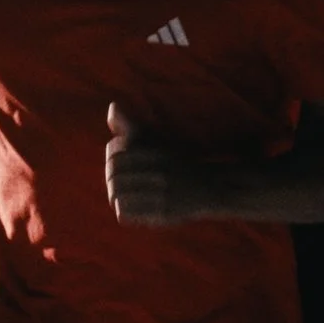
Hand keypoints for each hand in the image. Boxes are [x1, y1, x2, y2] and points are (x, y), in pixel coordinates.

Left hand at [106, 103, 208, 226]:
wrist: (211, 188)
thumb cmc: (176, 162)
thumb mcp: (157, 140)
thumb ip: (132, 126)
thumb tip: (112, 108)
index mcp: (157, 152)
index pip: (114, 154)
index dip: (112, 158)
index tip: (120, 163)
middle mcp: (160, 172)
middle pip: (114, 176)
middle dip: (112, 179)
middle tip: (118, 183)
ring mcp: (162, 194)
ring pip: (117, 195)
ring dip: (116, 196)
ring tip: (123, 196)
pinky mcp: (163, 214)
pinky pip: (125, 213)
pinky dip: (123, 211)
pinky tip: (131, 207)